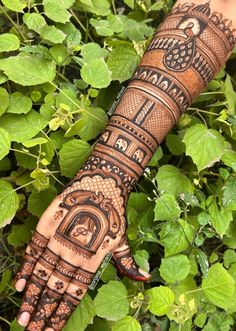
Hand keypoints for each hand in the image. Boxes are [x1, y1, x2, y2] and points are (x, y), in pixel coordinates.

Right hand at [15, 164, 149, 330]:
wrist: (102, 182)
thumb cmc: (114, 211)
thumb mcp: (122, 238)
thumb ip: (127, 262)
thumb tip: (144, 278)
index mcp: (93, 260)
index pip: (74, 294)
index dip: (61, 314)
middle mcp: (74, 253)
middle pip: (55, 289)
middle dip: (42, 313)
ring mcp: (58, 239)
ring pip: (41, 274)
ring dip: (31, 297)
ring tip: (23, 319)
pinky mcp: (47, 224)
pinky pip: (33, 251)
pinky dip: (26, 269)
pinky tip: (19, 285)